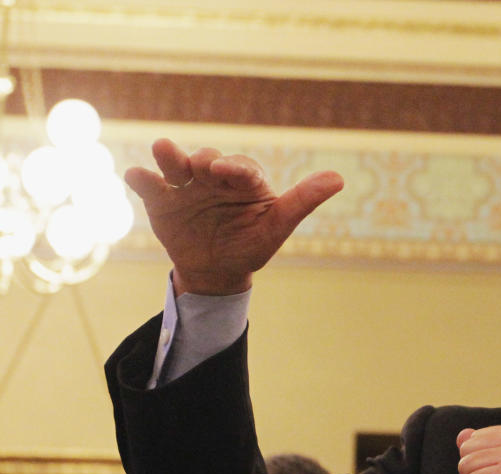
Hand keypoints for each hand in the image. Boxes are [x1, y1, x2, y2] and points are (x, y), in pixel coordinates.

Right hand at [125, 138, 343, 294]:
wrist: (216, 271)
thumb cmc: (252, 245)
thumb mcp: (278, 226)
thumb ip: (303, 201)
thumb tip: (339, 179)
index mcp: (244, 180)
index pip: (241, 168)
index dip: (235, 168)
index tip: (229, 172)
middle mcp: (214, 176)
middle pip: (207, 160)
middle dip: (203, 162)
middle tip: (201, 169)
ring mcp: (186, 185)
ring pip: (175, 164)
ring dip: (169, 155)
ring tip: (163, 149)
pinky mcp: (161, 199)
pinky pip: (149, 185)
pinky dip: (141, 178)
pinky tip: (136, 176)